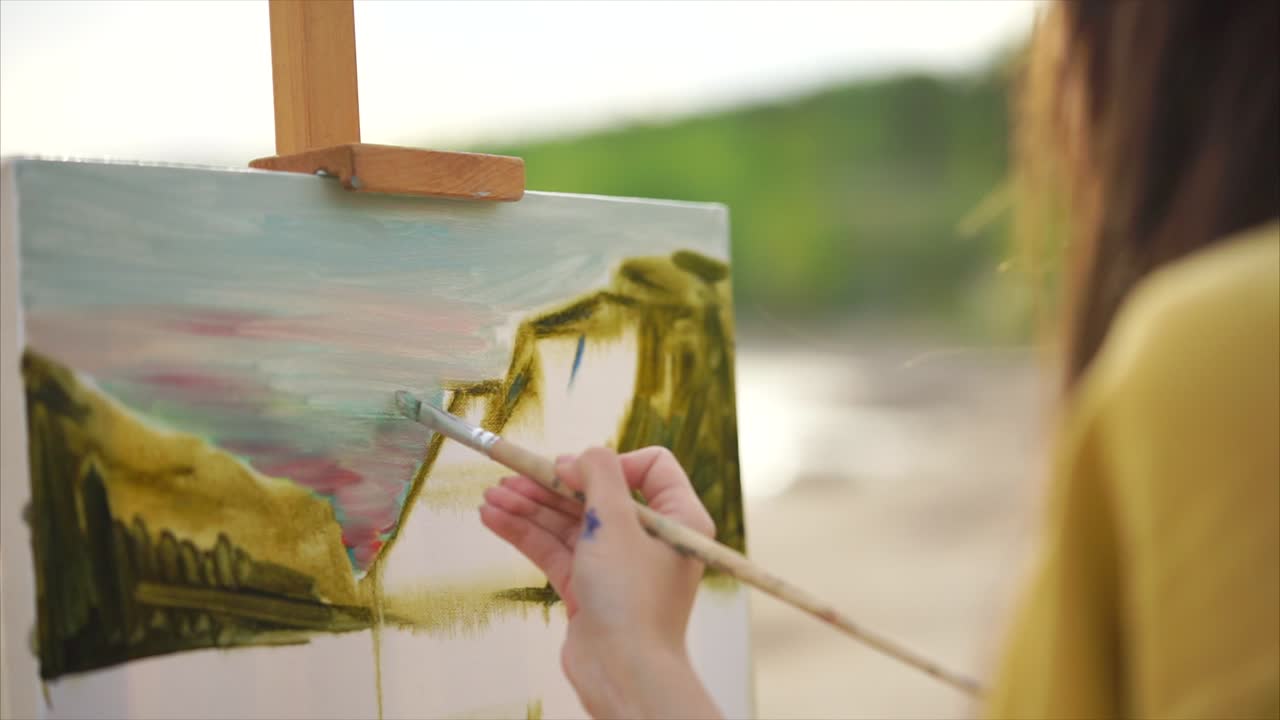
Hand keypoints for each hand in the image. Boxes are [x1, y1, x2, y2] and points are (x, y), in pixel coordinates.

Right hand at [479, 446, 721, 718]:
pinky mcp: (590, 588)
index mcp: (678, 519)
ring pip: (570, 522)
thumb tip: (584, 455)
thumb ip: (600, 477)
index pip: (650, 468)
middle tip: (511, 474)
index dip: (608, 464)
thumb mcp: (617, 523)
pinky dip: (526, 533)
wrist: (623, 674)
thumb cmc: (632, 599)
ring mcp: (618, 565)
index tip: (572, 472)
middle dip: (552, 484)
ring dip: (530, 507)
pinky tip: (494, 518)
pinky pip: (556, 550)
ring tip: (490, 496)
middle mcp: (650, 539)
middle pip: (598, 494)